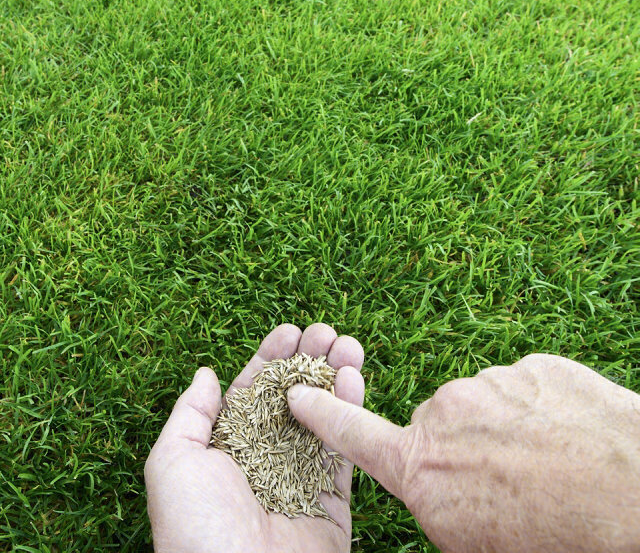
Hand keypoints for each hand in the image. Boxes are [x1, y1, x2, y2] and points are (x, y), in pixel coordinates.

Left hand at [144, 323, 365, 552]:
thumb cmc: (195, 528)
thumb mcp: (173, 462)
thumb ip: (190, 415)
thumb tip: (205, 374)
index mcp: (229, 447)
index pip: (254, 391)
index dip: (272, 359)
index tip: (290, 331)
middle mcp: (266, 458)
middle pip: (293, 398)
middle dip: (309, 361)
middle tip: (326, 332)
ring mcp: (300, 477)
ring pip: (323, 416)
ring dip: (336, 378)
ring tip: (349, 346)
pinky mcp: (331, 500)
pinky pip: (344, 450)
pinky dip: (352, 414)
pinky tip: (355, 381)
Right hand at [288, 353, 639, 552]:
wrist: (637, 495)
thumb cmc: (555, 539)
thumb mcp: (474, 544)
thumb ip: (439, 507)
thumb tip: (435, 490)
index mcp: (422, 469)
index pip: (354, 436)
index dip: (322, 413)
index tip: (295, 390)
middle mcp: (444, 417)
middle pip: (440, 426)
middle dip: (462, 446)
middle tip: (512, 484)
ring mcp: (489, 384)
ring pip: (487, 404)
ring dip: (507, 428)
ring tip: (551, 467)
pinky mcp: (533, 366)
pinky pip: (526, 388)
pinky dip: (543, 410)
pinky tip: (571, 440)